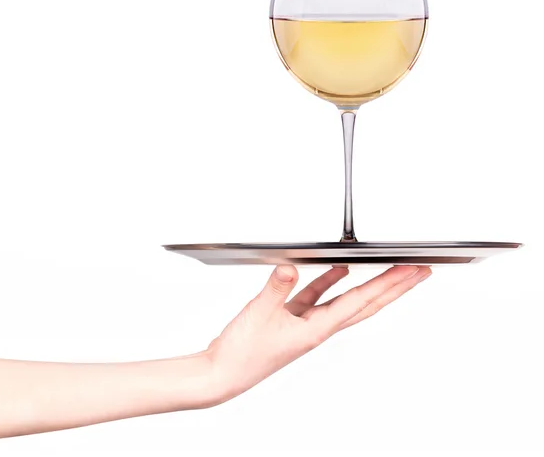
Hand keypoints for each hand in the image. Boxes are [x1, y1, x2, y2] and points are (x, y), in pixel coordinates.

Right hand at [207, 265, 430, 401]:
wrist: (223, 374)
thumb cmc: (242, 355)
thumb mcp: (259, 315)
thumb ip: (276, 288)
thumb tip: (291, 267)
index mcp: (317, 330)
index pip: (362, 301)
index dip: (388, 284)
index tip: (409, 271)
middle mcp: (318, 329)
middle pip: (366, 304)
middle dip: (394, 287)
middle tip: (417, 272)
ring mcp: (306, 325)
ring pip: (346, 300)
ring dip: (367, 284)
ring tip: (387, 269)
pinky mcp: (291, 320)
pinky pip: (318, 297)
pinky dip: (329, 282)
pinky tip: (335, 271)